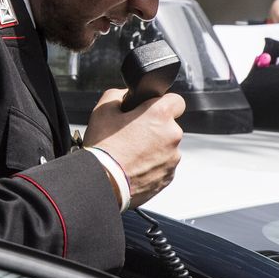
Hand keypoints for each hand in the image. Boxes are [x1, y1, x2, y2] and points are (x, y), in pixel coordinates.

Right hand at [84, 87, 183, 206]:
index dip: (161, 103)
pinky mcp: (168, 177)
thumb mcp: (103, 110)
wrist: (102, 182)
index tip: (149, 111)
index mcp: (160, 115)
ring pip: (166, 148)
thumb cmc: (103, 147)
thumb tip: (126, 96)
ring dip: (153, 149)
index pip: (176, 100)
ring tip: (130, 155)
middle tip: (131, 136)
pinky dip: (151, 166)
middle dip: (153, 129)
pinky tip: (133, 167)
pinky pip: (162, 166)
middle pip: (168, 126)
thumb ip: (119, 95)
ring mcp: (172, 159)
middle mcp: (173, 136)